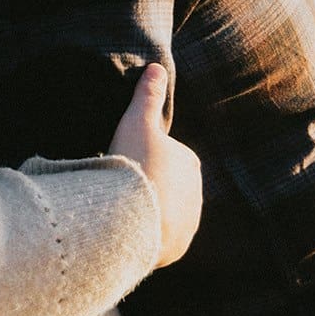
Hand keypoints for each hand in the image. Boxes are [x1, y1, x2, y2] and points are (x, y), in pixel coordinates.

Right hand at [106, 63, 202, 267]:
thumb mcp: (136, 123)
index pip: (169, 155)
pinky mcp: (175, 248)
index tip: (126, 159)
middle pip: (167, 185)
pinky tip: (125, 229)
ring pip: (165, 212)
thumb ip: (147, 96)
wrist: (131, 219)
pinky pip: (159, 237)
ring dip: (148, 210)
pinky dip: (146, 234)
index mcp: (190, 163)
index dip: (146, 156)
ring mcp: (187, 224)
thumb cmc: (135, 165)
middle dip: (149, 184)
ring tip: (119, 208)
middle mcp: (196, 195)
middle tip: (119, 184)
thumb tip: (157, 67)